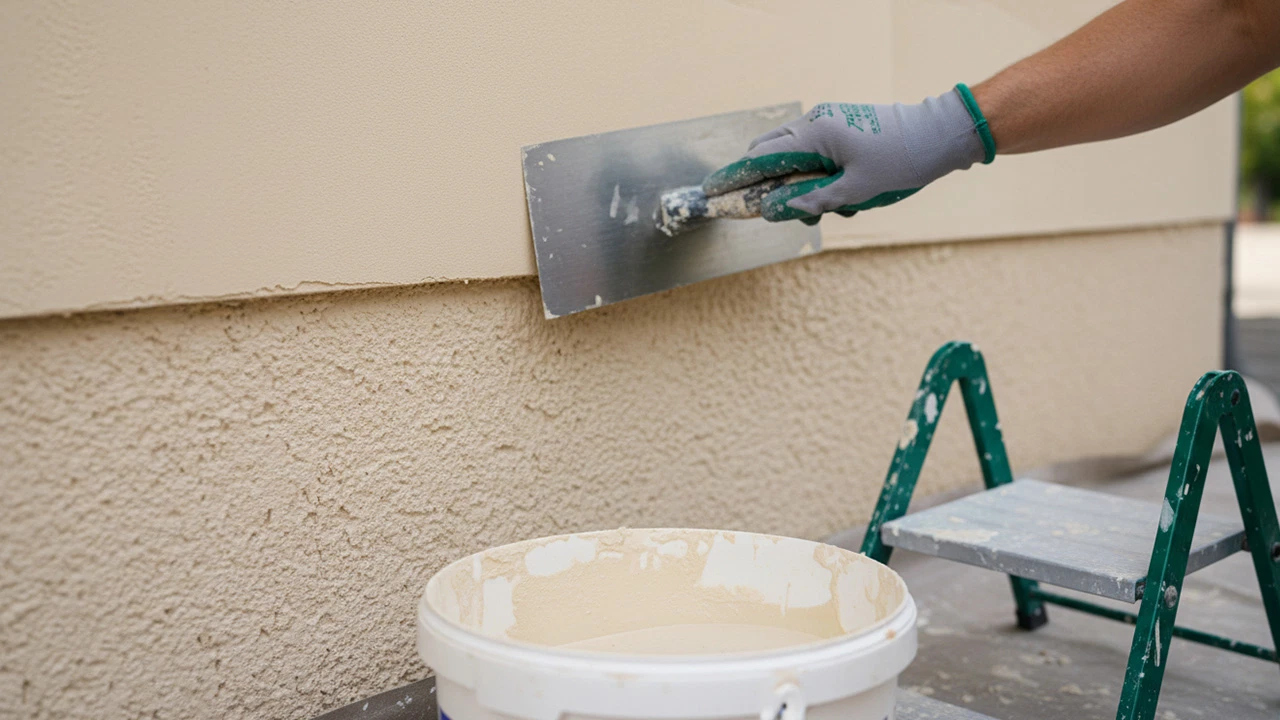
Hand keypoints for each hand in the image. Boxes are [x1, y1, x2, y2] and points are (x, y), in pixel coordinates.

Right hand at [702, 86, 994, 223]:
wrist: (942, 135)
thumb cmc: (903, 160)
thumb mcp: (855, 191)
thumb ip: (810, 200)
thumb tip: (771, 210)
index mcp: (817, 134)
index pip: (761, 158)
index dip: (734, 178)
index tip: (710, 192)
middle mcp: (817, 123)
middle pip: (770, 155)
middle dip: (767, 187)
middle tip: (772, 213)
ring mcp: (830, 123)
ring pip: (793, 158)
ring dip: (799, 187)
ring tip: (832, 210)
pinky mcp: (842, 129)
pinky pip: (814, 155)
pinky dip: (817, 179)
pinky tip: (844, 200)